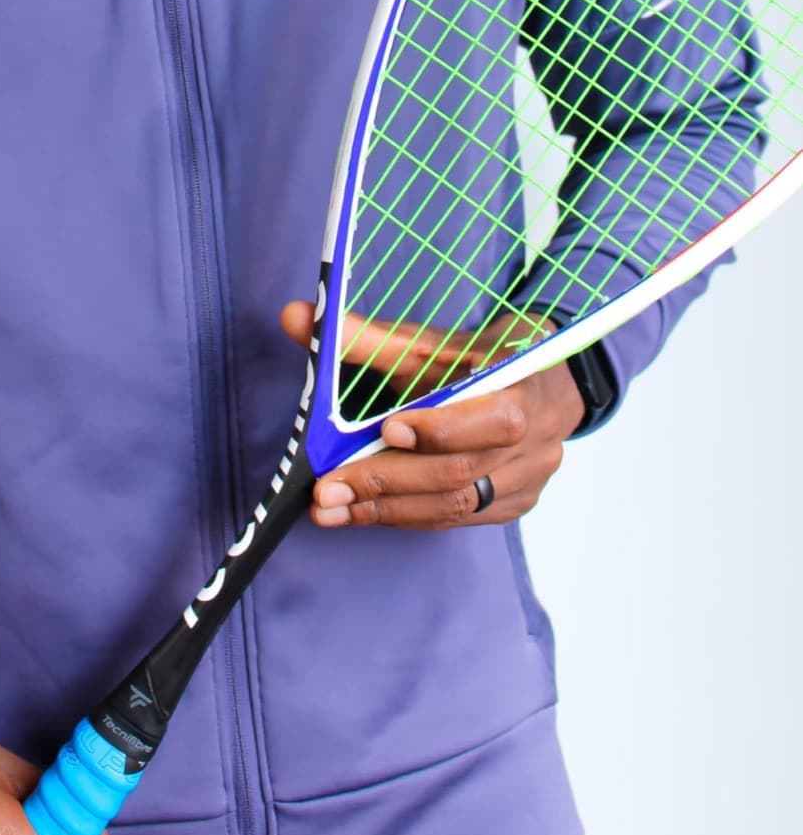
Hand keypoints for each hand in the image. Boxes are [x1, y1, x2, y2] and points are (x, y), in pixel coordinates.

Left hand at [279, 302, 585, 530]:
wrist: (542, 381)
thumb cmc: (478, 354)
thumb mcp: (431, 340)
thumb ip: (365, 336)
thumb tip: (292, 315)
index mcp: (526, 384)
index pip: (494, 418)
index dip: (440, 428)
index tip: (387, 429)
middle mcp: (537, 439)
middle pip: (461, 471)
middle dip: (389, 480)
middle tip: (329, 489)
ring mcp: (528, 478)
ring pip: (457, 505)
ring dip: (389, 509)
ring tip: (332, 509)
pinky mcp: (513, 504)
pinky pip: (457, 519)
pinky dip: (408, 516)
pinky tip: (366, 513)